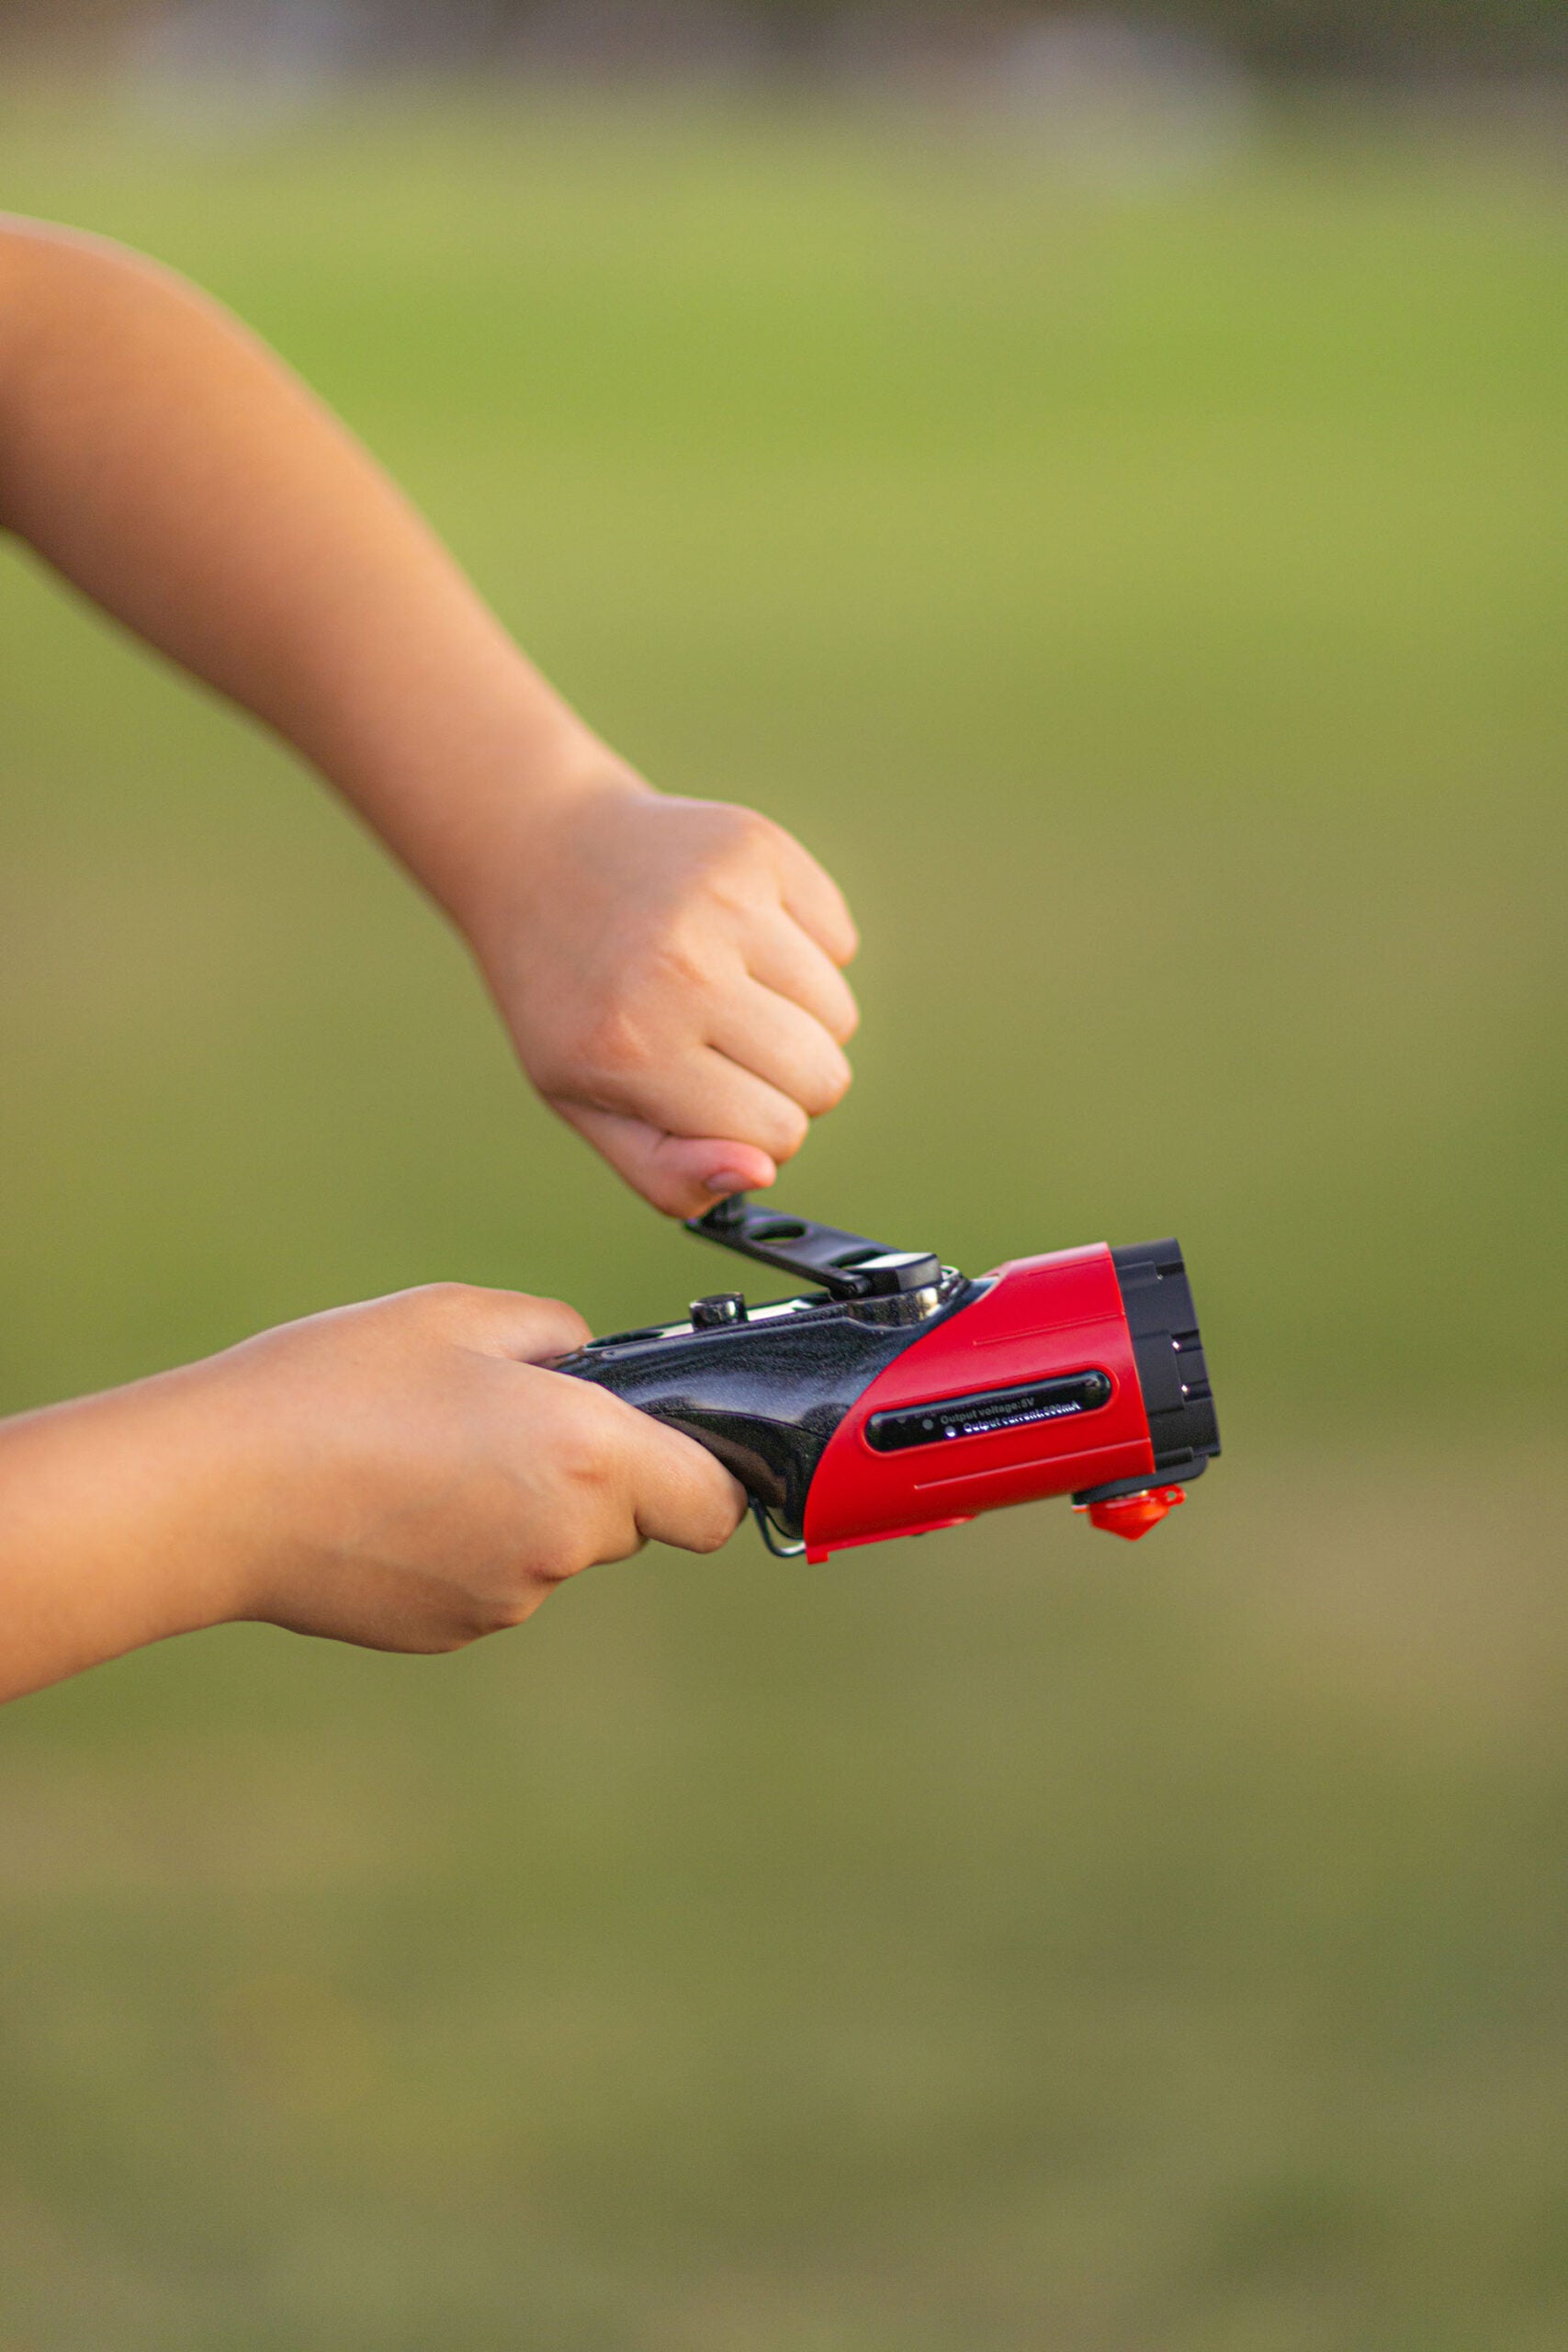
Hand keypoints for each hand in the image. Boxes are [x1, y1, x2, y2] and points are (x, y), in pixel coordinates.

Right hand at [0, 1283, 745, 1697]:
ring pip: (557, 1550)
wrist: (218, 1492)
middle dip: (600, 1475)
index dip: (702, 1470)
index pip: (713, 1504)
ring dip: (527, 1509)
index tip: (664, 1439)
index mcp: (588, 1455)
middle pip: (633, 1522)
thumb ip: (556, 1337)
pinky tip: (397, 1500)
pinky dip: (469, 1544)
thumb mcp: (461, 1316)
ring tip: (431, 1452)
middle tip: (511, 1419)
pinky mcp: (450, 1629)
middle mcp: (563, 1542)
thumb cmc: (335, 1386)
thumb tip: (589, 1364)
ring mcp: (506, 1598)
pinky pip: (495, 1580)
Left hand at [464, 774, 859, 1216]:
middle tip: (720, 1044)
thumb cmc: (562, 997)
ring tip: (727, 985)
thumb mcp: (583, 1101)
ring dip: (798, 1017)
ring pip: (839, 1014)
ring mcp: (724, 899)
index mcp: (634, 1048)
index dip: (753, 1130)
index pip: (777, 1134)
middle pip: (825, 1077)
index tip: (710, 1097)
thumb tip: (760, 1174)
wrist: (535, 853)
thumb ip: (665, 1171)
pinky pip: (840, 942)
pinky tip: (738, 933)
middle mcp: (682, 970)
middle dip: (786, 1080)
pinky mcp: (756, 847)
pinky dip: (806, 951)